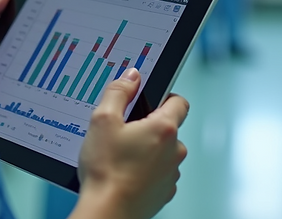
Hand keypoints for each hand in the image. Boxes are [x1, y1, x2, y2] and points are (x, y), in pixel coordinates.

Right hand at [71, 69, 188, 218]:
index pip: (179, 101)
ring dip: (147, 151)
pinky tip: (124, 174)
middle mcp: (175, 151)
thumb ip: (118, 92)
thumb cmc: (105, 170)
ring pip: (163, 152)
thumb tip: (131, 76)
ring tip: (119, 157)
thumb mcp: (102, 120)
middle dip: (147, 127)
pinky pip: (158, 173)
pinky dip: (145, 171)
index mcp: (164, 128)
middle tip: (122, 132)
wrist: (107, 212)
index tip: (148, 99)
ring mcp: (171, 174)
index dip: (164, 95)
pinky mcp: (164, 192)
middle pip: (168, 128)